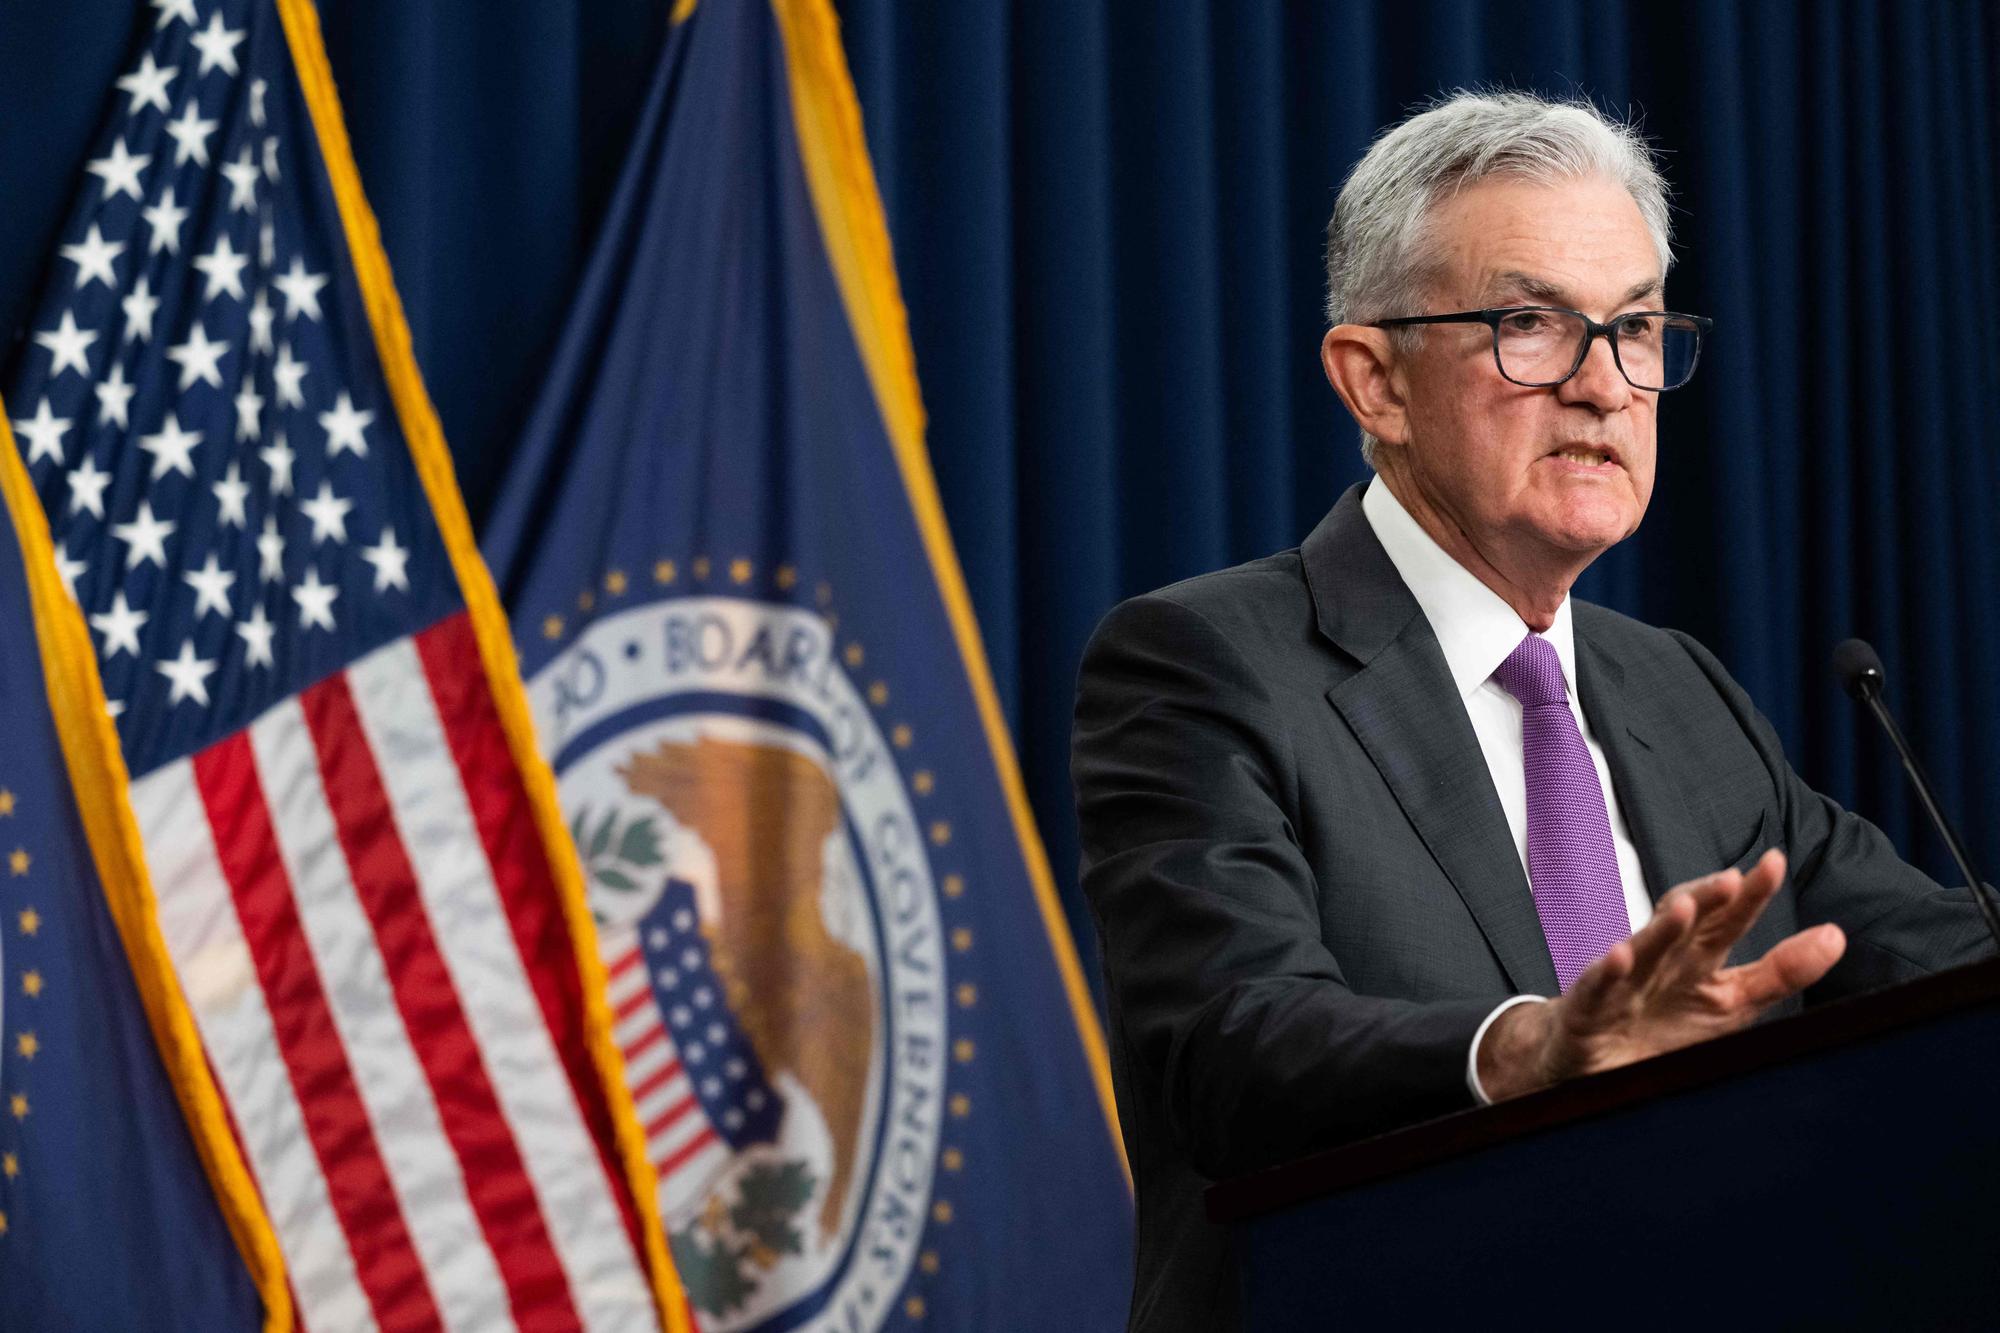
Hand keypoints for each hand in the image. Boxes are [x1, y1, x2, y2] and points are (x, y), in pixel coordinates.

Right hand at [1477, 849, 1845, 1100]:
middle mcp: (1662, 961)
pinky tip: (1619, 958)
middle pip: (1684, 925)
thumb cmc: (1665, 1023)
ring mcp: (1623, 982)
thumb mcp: (1732, 1002)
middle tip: (1731, 880)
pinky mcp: (1588, 1009)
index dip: (1749, 895)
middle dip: (1704, 901)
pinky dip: (1606, 973)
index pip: (1726, 920)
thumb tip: (1837, 935)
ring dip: (1661, 930)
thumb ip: (1781, 971)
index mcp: (1697, 957)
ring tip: (1685, 911)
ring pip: (1642, 949)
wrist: (1592, 1058)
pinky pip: (1596, 988)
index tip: (1774, 862)